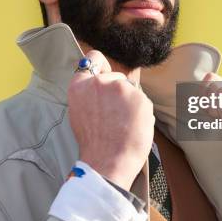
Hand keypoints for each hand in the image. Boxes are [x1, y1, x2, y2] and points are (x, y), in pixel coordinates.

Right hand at [67, 50, 154, 190]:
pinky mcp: (139, 97)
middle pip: (116, 78)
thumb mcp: (79, 113)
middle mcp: (99, 82)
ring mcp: (121, 88)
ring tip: (123, 125)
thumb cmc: (93, 143)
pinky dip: (141, 114)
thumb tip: (101, 86)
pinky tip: (133, 128)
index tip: (105, 74)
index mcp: (80, 86)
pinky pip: (143, 102)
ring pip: (131, 91)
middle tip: (114, 116)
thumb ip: (88, 94)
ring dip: (130, 104)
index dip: (101, 66)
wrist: (107, 161)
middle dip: (118, 92)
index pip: (93, 59)